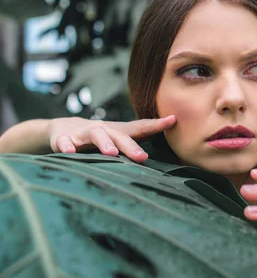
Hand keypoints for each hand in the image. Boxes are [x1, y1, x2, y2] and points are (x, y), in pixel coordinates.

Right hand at [48, 115, 175, 161]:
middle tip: (142, 157)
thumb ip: (138, 145)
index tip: (172, 120)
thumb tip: (168, 154)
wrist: (62, 128)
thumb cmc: (99, 138)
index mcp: (118, 132)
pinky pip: (63, 142)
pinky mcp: (63, 138)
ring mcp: (83, 133)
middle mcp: (104, 130)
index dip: (156, 125)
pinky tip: (70, 152)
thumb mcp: (118, 139)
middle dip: (131, 146)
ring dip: (104, 143)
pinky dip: (66, 145)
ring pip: (96, 135)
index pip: (140, 128)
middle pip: (120, 135)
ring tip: (111, 153)